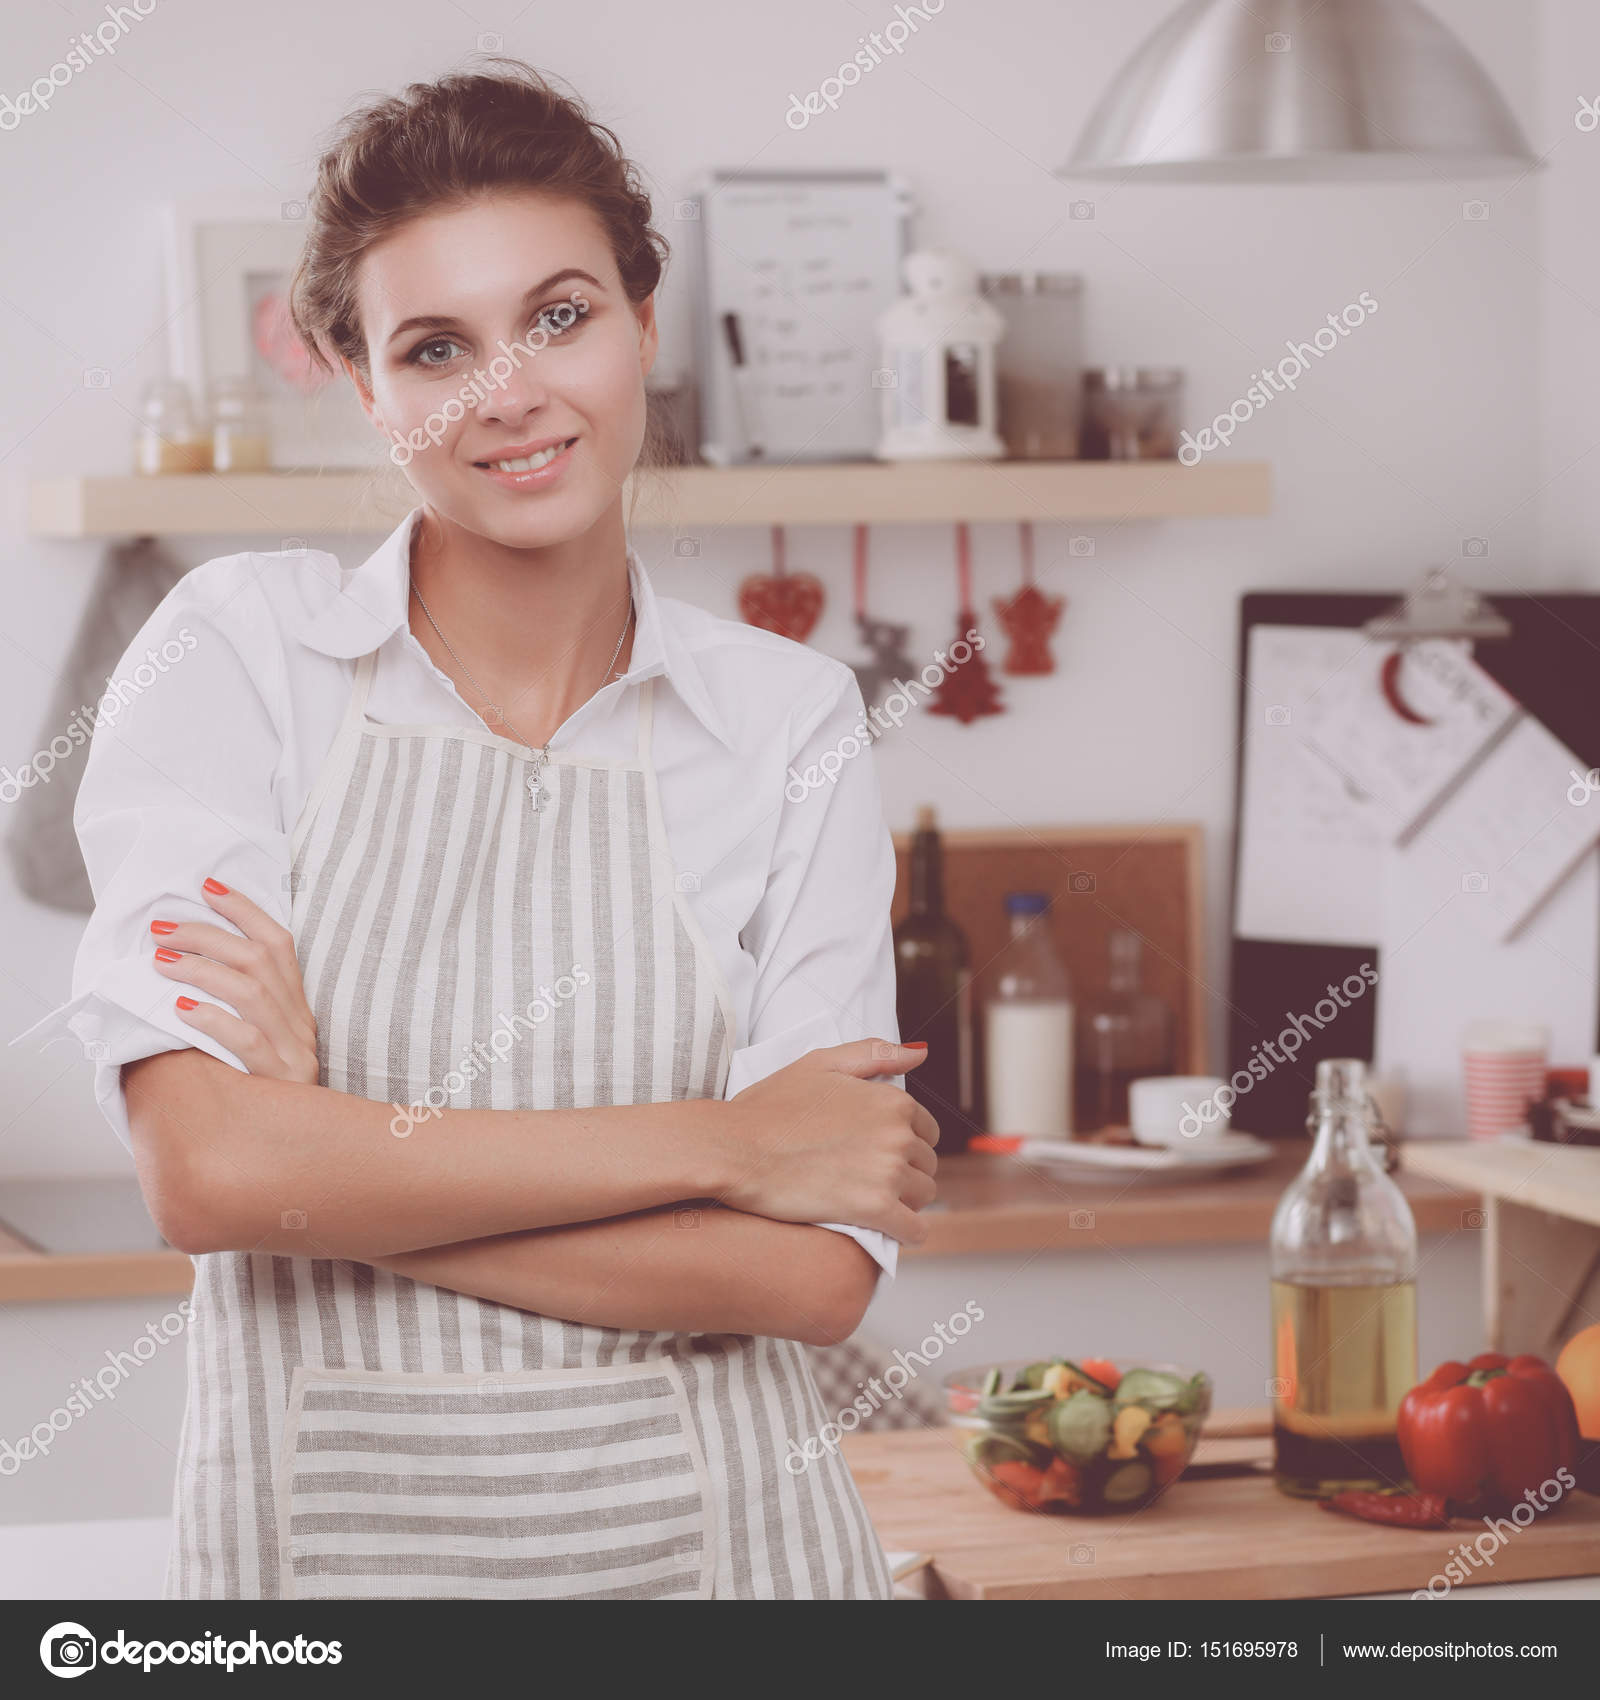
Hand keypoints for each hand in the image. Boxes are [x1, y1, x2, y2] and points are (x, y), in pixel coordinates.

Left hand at [151, 876, 318, 1084]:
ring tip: (160, 961)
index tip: (208, 886)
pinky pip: (247, 1041)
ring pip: (252, 993)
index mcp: (297, 1008)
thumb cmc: (260, 1094)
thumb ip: (235, 1010)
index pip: (279, 944)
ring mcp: (295, 1052)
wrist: (300, 1155)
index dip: (245, 911)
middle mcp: (301, 1024)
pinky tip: (180, 1011)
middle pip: (259, 961)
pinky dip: (212, 1019)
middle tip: (161, 929)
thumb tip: (178, 965)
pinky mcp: (281, 1081)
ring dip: (202, 969)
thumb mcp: (259, 1046)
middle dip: (207, 935)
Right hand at [718, 1039, 938, 1244]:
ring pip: (923, 1196)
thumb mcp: (821, 1063)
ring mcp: (888, 1171)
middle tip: (871, 1181)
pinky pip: (913, 1229)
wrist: (736, 1148)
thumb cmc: (770, 1106)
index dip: (906, 1143)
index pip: (927, 1130)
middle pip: (926, 1165)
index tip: (880, 1154)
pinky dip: (905, 1233)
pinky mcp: (874, 1208)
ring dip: (906, 1203)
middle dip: (906, 1173)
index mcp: (891, 1099)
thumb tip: (921, 1053)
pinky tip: (888, 1232)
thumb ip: (874, 1054)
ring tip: (873, 1203)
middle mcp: (897, 1134)